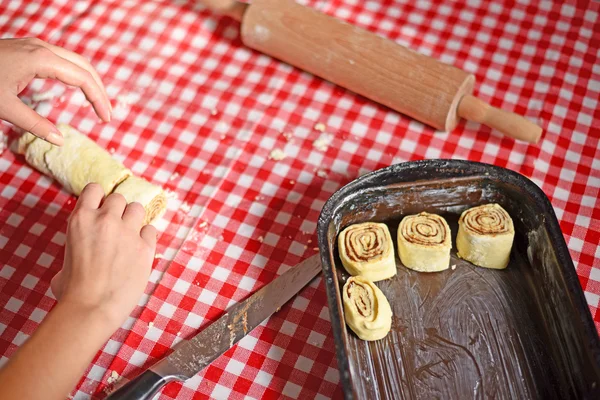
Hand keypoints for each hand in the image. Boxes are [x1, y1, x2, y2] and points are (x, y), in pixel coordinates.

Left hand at [0, 37, 111, 145]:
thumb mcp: (5, 109)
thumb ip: (35, 125)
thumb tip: (60, 140)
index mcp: (41, 60)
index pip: (83, 78)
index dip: (98, 99)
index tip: (105, 119)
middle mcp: (43, 48)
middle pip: (85, 66)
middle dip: (99, 90)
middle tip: (107, 114)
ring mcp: (36, 46)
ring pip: (76, 60)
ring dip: (90, 81)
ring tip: (97, 103)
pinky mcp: (30, 49)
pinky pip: (63, 59)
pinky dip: (76, 74)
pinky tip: (76, 89)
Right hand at [51, 183, 156, 329]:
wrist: (92, 309)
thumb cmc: (72, 293)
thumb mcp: (63, 263)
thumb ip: (75, 251)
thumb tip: (75, 264)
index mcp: (81, 220)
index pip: (95, 189)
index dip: (99, 198)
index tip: (101, 208)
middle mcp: (105, 220)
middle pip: (119, 198)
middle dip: (118, 211)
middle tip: (116, 228)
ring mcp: (127, 232)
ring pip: (137, 208)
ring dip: (134, 219)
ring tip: (130, 236)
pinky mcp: (145, 247)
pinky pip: (151, 230)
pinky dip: (147, 237)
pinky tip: (141, 249)